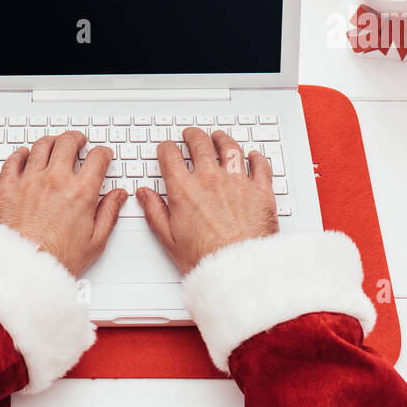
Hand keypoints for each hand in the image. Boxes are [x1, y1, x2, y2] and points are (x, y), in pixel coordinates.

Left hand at [0, 131, 126, 276]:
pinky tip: (24, 155)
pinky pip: (13, 160)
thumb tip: (118, 196)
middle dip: (77, 139)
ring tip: (54, 145)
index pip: (97, 158)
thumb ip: (109, 213)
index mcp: (80, 192)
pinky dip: (20, 154)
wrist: (23, 271)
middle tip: (78, 142)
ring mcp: (29, 181)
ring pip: (41, 146)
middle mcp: (55, 180)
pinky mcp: (8, 187)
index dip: (103, 153)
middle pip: (67, 142)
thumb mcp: (95, 242)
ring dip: (51, 142)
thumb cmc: (57, 261)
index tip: (102, 155)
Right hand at [137, 128, 277, 274]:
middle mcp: (210, 179)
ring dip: (222, 139)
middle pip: (200, 143)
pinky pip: (260, 164)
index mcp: (185, 190)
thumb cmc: (206, 259)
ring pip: (229, 147)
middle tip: (190, 136)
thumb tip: (145, 195)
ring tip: (219, 138)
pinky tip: (253, 157)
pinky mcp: (261, 190)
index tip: (166, 150)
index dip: (166, 148)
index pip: (170, 155)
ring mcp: (237, 182)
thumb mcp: (169, 239)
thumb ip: (155, 212)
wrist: (240, 271)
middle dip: (192, 136)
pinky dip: (256, 157)